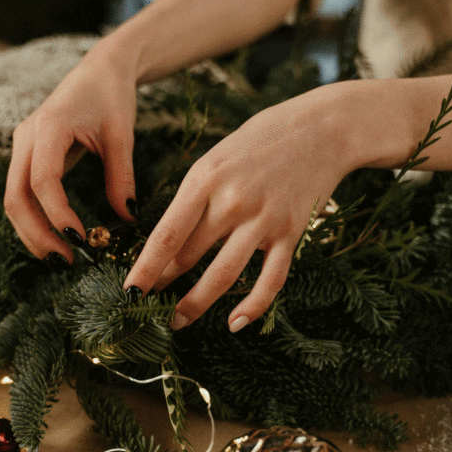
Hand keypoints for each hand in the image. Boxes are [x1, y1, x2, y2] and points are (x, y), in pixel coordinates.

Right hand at [4, 50, 137, 264]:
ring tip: (61, 259)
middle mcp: (26, 138)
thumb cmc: (112, 97)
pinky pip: (22, 194)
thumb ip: (122, 178)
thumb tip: (125, 218)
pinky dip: (34, 220)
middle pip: (15, 197)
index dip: (58, 215)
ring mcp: (22, 147)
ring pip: (13, 200)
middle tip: (65, 263)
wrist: (100, 70)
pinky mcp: (27, 156)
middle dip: (36, 235)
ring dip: (31, 233)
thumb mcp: (122, 137)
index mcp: (49, 127)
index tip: (82, 241)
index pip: (43, 181)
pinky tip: (55, 238)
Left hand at [123, 83, 356, 331]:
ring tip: (178, 321)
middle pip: (189, 257)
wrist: (322, 129)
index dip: (144, 269)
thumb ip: (194, 197)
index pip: (166, 235)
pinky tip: (235, 323)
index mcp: (206, 179)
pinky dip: (252, 306)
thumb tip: (169, 242)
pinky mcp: (292, 233)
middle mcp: (233, 202)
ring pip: (223, 275)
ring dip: (196, 304)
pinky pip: (270, 280)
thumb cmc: (261, 141)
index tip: (129, 292)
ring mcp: (264, 220)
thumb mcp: (216, 158)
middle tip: (147, 305)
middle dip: (164, 285)